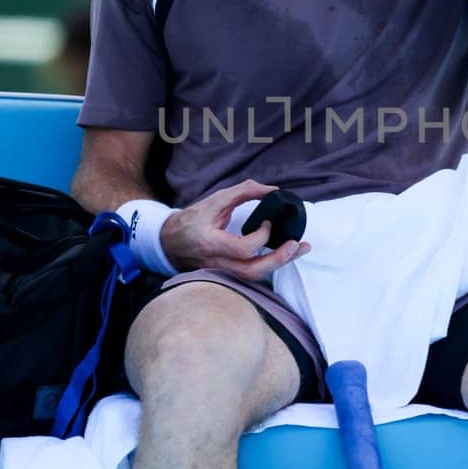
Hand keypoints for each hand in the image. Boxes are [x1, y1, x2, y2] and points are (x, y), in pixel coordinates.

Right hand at [161, 178, 310, 279]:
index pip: (243, 249)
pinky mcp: (226, 276)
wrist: (168, 243)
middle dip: (279, 259)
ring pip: (254, 278)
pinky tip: (283, 255)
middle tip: (297, 244)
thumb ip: (243, 192)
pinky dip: (269, 266)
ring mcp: (221, 274)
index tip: (267, 223)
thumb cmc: (191, 220)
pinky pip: (251, 276)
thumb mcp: (214, 201)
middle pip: (252, 271)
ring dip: (279, 264)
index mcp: (210, 243)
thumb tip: (273, 190)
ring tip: (298, 250)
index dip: (261, 237)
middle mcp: (216, 263)